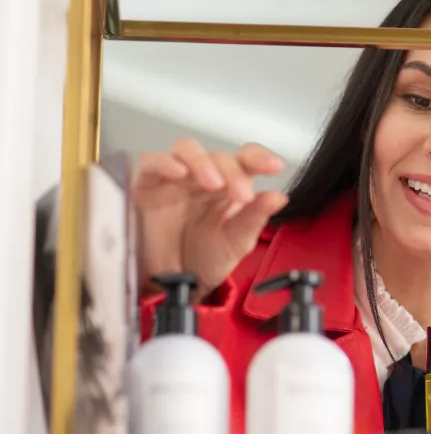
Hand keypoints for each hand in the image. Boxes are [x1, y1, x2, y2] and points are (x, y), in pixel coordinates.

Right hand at [132, 138, 286, 299]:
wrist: (173, 283)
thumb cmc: (205, 258)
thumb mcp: (236, 242)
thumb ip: (254, 218)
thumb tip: (279, 197)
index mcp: (231, 186)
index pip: (246, 160)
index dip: (260, 157)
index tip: (275, 167)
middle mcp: (204, 177)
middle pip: (219, 157)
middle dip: (234, 172)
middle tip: (242, 196)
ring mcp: (175, 179)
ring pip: (186, 149)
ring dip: (203, 162)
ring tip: (214, 185)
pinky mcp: (148, 186)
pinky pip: (151, 163)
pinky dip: (164, 163)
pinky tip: (178, 172)